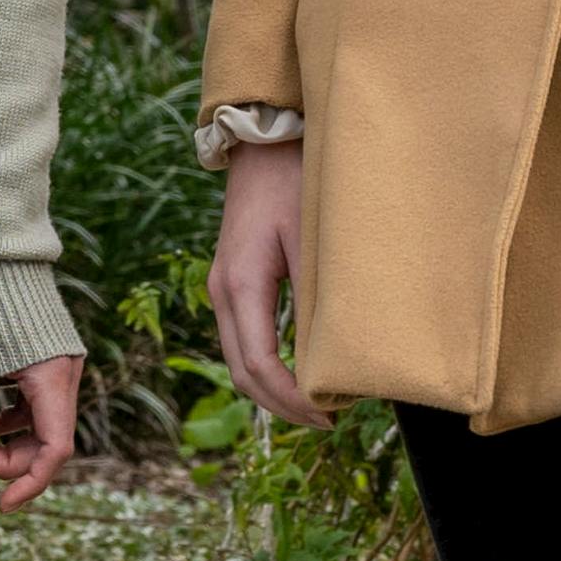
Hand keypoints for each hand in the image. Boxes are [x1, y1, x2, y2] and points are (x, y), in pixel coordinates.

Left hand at [0, 357, 85, 502]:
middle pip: (46, 443)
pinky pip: (37, 411)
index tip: (2, 504)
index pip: (55, 449)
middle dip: (6, 458)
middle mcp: (66, 376)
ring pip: (41, 429)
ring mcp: (61, 372)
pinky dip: (11, 423)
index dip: (30, 483)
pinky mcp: (50, 368)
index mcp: (53, 376)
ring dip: (7, 441)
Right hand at [210, 144, 308, 421]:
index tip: (329, 415)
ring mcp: (223, 287)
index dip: (292, 400)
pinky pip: (244, 338)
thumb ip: (318, 296)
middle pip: (243, 373)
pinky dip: (268, 365)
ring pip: (239, 359)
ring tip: (318, 404)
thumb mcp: (311, 239)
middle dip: (282, 405)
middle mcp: (222, 291)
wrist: (265, 139)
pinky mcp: (233, 280)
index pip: (259, 365)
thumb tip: (337, 356)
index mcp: (240, 285)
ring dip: (273, 389)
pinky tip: (300, 371)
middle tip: (329, 420)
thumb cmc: (294, 181)